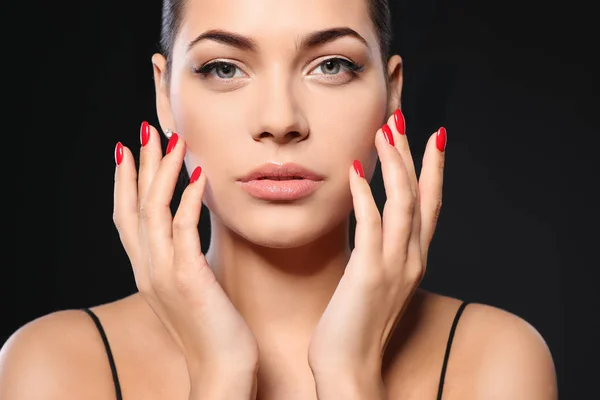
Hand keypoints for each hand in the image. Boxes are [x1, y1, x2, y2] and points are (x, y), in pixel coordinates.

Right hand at [113, 123, 257, 397]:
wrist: (222, 369)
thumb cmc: (213, 330)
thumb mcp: (192, 289)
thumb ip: (184, 262)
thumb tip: (190, 237)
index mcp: (148, 270)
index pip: (128, 218)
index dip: (125, 183)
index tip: (129, 152)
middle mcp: (148, 269)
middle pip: (134, 207)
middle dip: (139, 166)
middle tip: (145, 131)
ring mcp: (164, 274)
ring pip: (153, 211)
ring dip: (161, 172)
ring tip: (172, 140)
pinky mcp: (188, 279)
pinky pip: (183, 230)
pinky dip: (187, 199)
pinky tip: (197, 175)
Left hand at [308, 111, 445, 396]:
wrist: (348, 369)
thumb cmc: (354, 326)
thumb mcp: (372, 283)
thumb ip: (376, 253)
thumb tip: (369, 227)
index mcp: (411, 259)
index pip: (429, 205)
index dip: (433, 170)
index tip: (433, 138)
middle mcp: (410, 258)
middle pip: (421, 195)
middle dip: (413, 154)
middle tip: (402, 118)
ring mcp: (393, 266)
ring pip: (402, 203)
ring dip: (394, 164)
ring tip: (384, 130)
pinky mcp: (369, 274)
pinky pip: (371, 225)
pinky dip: (365, 194)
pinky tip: (356, 168)